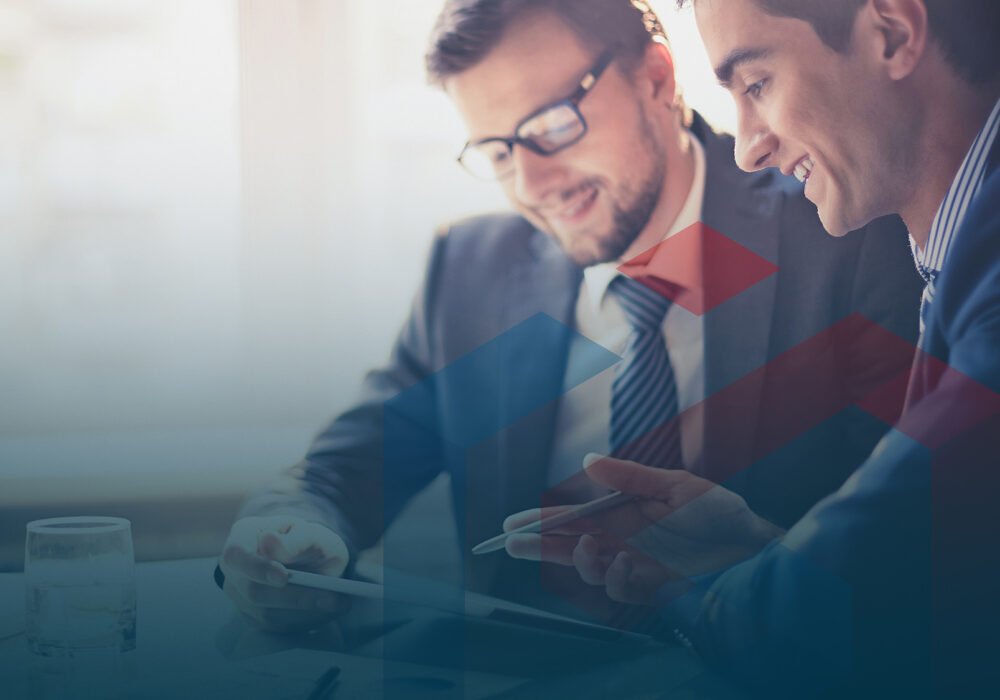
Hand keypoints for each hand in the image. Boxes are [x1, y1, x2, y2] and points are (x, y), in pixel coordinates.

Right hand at [220, 515, 350, 631]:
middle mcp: (234, 569)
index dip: (257, 568)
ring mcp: (240, 595)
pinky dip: (304, 621)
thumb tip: (269, 543)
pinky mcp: (253, 617)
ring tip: (338, 603)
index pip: (236, 555)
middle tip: (332, 598)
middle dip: (295, 598)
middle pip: (252, 591)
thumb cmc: (308, 541)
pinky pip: (276, 627)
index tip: (283, 577)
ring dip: (305, 612)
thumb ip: (296, 539)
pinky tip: (326, 611)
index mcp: (243, 537)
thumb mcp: (311, 532)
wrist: (309, 558)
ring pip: (266, 614)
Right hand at [503, 456, 782, 605]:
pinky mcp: (653, 588)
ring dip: (580, 562)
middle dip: (540, 547)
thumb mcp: (676, 485)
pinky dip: (615, 577)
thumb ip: (630, 477)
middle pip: (570, 547)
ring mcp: (636, 566)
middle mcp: (623, 541)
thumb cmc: (719, 512)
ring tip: (584, 549)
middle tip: (512, 544)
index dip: (543, 520)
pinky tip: (621, 563)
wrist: (756, 546)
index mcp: (623, 514)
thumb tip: (586, 462)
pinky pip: (622, 588)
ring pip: (591, 570)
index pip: (574, 518)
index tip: (513, 523)